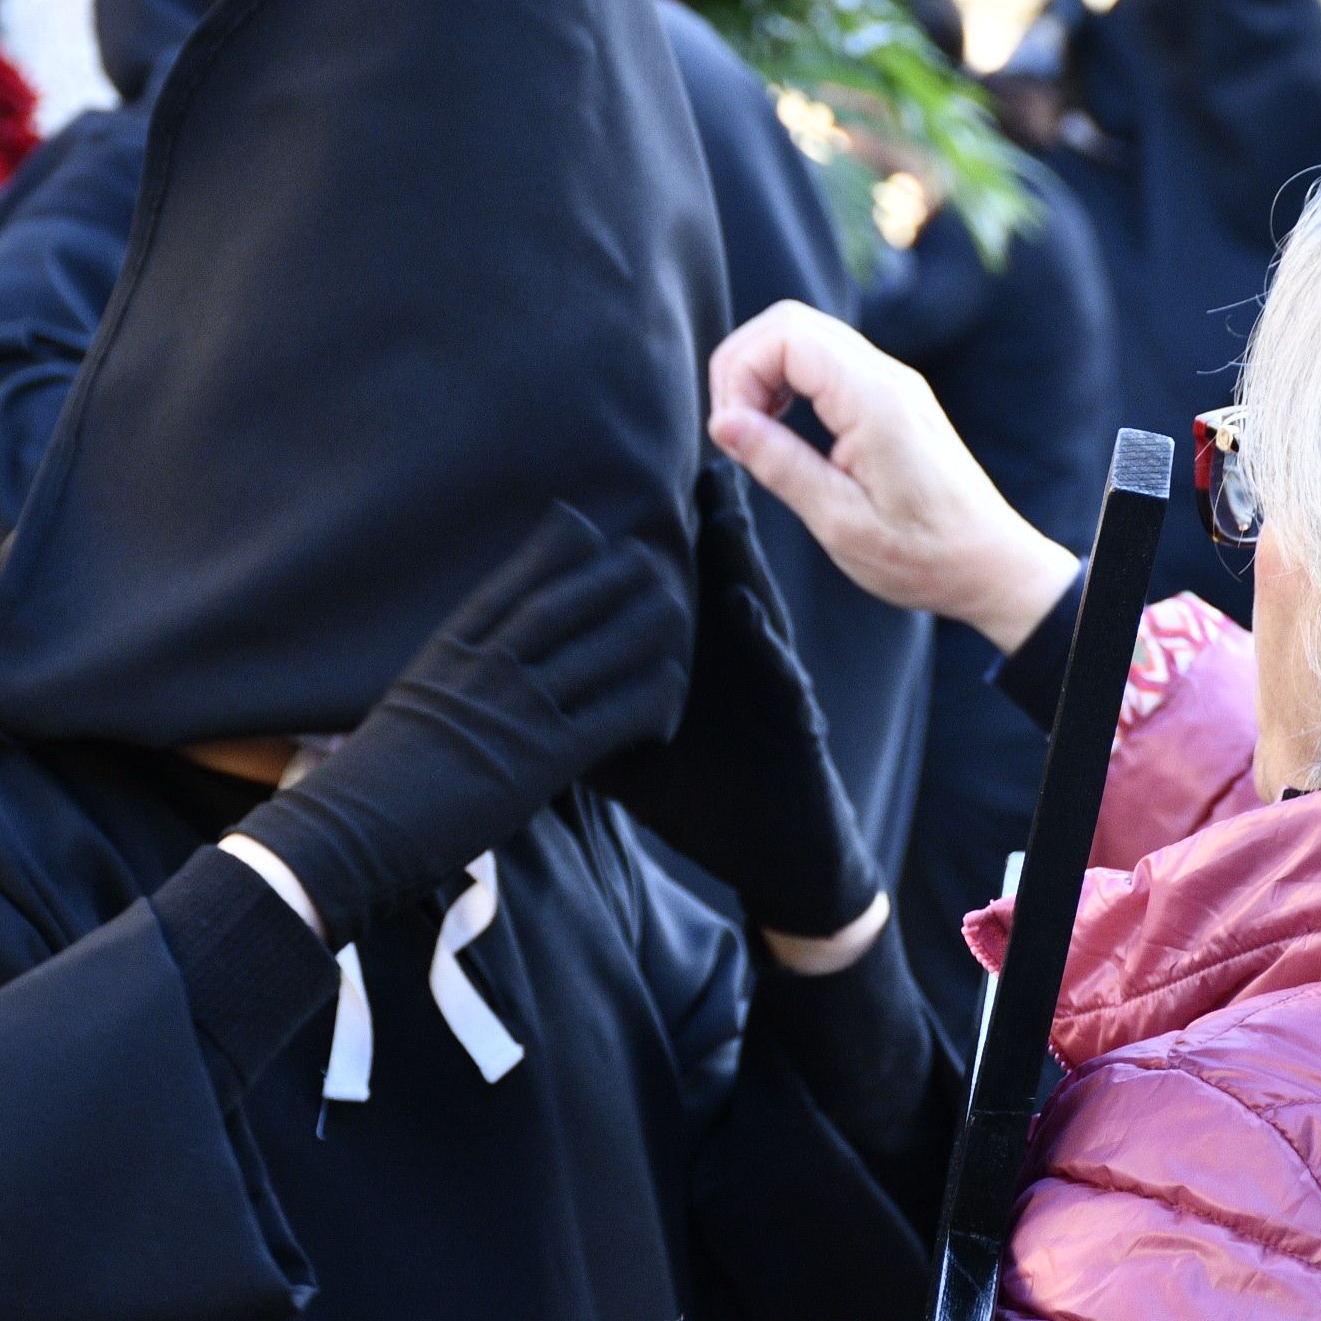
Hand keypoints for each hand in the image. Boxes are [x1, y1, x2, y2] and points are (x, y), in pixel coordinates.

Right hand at [233, 506, 687, 947]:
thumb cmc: (364, 789)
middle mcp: (481, 671)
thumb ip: (442, 688)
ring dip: (641, 624)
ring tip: (676, 605)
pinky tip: (673, 690)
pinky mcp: (537, 761)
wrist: (344, 836)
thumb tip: (456, 683)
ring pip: (593, 649)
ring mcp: (511, 712)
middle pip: (559, 604)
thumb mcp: (403, 712)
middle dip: (607, 575)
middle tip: (647, 556)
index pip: (505, 587)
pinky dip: (647, 699)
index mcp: (444, 654)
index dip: (549, 550)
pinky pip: (609, 718)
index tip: (582, 522)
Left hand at [592, 467, 885, 941]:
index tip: (635, 488)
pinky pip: (779, 677)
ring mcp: (769, 688)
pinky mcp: (795, 722)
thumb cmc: (711, 802)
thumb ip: (593, 723)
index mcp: (700, 665)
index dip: (659, 548)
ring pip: (753, 612)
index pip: (676, 595)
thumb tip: (525, 708)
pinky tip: (748, 612)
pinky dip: (764, 644)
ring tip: (723, 507)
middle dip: (706, 527)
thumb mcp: (639, 762)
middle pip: (717, 584)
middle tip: (696, 461)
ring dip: (739, 561)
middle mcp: (736, 664)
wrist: (780, 859)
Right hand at [706, 300, 1078, 654]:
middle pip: (790, 322)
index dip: (741, 373)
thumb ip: (780, 465)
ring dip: (764, 373)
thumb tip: (723, 423)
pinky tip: (784, 427)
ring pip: (806, 336)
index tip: (732, 432)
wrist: (990, 563)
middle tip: (734, 429)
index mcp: (874, 401)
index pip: (787, 335)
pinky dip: (790, 380)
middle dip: (743, 366)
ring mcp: (893, 381)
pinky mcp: (892, 396)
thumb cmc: (922, 555)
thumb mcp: (841, 522)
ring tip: (755, 432)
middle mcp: (886, 376)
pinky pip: (827, 360)